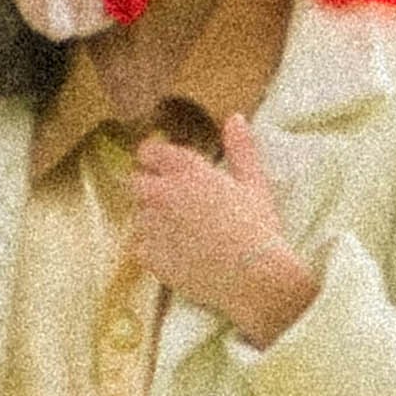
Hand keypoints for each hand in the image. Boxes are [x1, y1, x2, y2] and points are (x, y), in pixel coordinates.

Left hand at [126, 109, 317, 344]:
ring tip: (183, 235)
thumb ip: (240, 149)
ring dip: (153, 221)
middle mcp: (162, 193)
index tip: (165, 169)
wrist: (254, 277)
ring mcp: (152, 226)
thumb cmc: (259, 228)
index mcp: (188, 170)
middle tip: (177, 206)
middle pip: (136, 183)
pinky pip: (139, 247)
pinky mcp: (149, 256)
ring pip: (138, 216)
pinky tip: (178, 256)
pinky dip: (152, 250)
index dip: (155, 159)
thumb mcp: (254, 183)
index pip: (149, 151)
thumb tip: (235, 118)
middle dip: (151, 190)